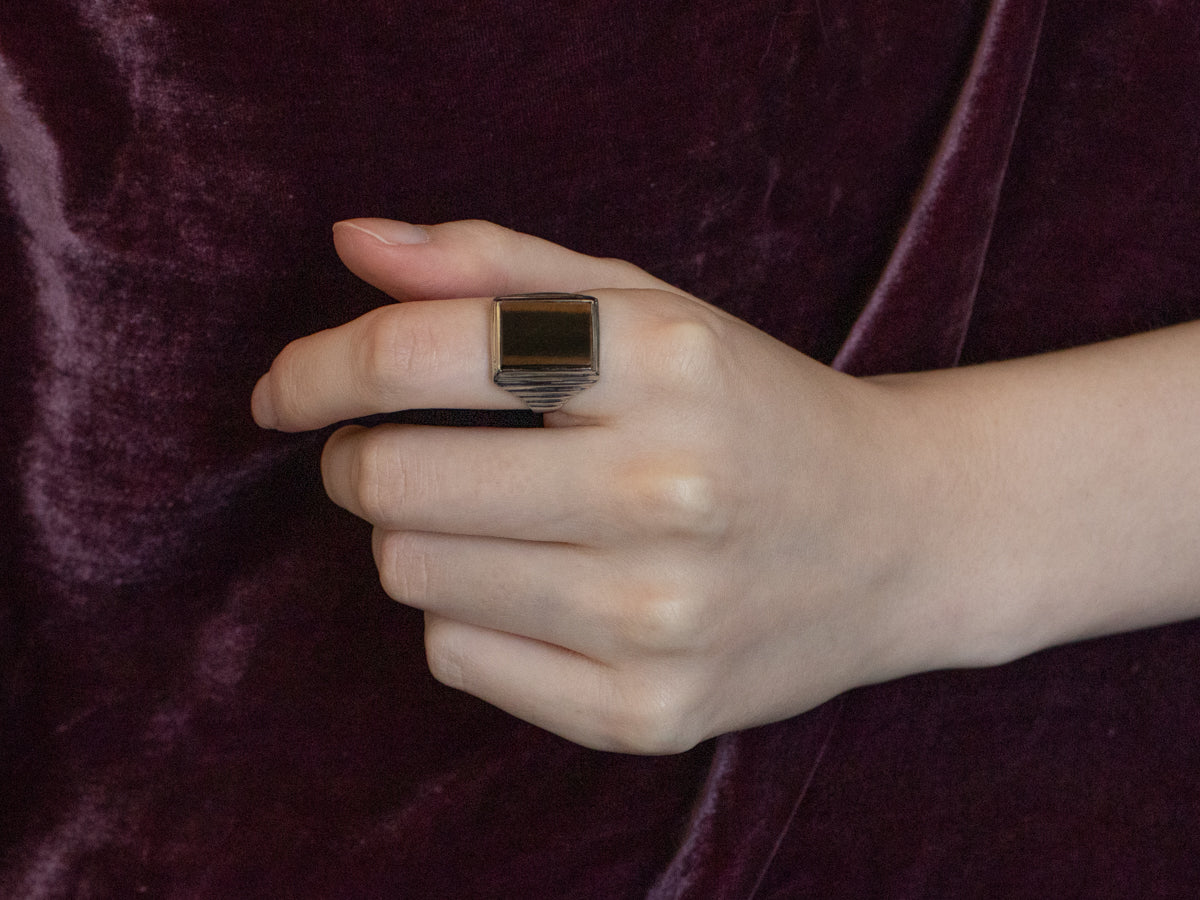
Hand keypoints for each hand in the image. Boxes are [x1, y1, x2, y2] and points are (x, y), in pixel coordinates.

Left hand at [251, 219, 960, 753]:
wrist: (896, 536)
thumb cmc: (748, 407)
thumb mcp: (648, 308)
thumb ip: (497, 264)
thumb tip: (350, 242)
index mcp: (663, 362)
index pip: (414, 355)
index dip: (316, 368)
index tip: (285, 391)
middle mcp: (664, 492)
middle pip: (387, 482)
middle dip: (361, 460)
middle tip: (400, 454)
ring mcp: (657, 618)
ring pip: (410, 575)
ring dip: (420, 539)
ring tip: (502, 520)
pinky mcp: (645, 713)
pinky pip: (454, 657)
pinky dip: (465, 616)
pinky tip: (540, 590)